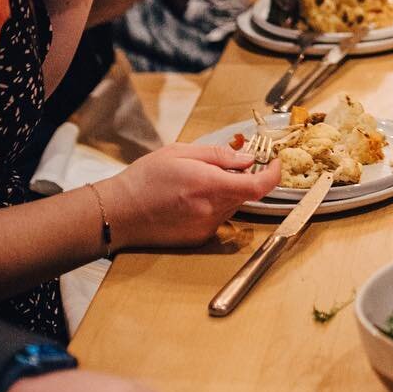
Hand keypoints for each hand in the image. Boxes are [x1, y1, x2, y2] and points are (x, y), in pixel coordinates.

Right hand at [103, 143, 280, 251]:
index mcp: (210, 186)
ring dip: (227, 191)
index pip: (258, 186)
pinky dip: (214, 205)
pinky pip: (218, 218)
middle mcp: (211, 211)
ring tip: (197, 181)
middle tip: (227, 164)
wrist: (118, 213)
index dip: (274, 174)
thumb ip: (219, 156)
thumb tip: (248, 159)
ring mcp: (205, 228)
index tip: (274, 163)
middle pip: (245, 194)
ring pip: (232, 205)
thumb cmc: (145, 178)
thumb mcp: (181, 152)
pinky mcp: (197, 239)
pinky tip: (190, 199)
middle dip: (244, 177)